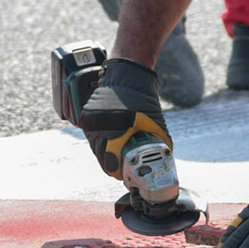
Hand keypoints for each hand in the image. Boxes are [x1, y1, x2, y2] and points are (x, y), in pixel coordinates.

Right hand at [77, 58, 169, 178]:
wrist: (127, 73)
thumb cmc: (142, 97)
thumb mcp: (155, 122)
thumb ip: (158, 142)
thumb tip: (162, 160)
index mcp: (115, 129)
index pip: (110, 163)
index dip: (119, 171)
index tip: (126, 174)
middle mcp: (99, 126)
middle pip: (101, 158)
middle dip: (112, 164)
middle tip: (122, 167)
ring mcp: (90, 120)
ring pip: (95, 148)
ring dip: (105, 153)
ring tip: (116, 155)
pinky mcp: (86, 115)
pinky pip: (92, 136)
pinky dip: (100, 141)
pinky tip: (109, 142)